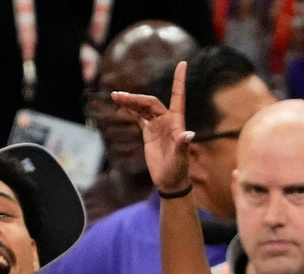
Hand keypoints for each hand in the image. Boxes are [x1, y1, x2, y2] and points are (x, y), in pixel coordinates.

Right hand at [111, 60, 192, 194]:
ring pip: (142, 107)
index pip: (178, 96)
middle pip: (150, 102)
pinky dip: (130, 110)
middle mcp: (167, 120)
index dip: (179, 80)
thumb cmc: (179, 169)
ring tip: (115, 97)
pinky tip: (121, 106)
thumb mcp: (181, 158)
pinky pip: (138, 117)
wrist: (170, 181)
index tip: (182, 63)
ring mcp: (157, 125)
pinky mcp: (149, 132)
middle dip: (135, 98)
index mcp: (176, 121)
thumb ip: (183, 145)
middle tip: (118, 96)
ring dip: (130, 102)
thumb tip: (188, 134)